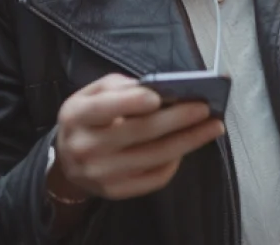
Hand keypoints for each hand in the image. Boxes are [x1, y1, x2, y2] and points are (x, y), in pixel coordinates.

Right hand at [49, 74, 224, 201]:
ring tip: (211, 128)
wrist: (68, 162)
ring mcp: (101, 174)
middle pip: (139, 133)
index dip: (131, 103)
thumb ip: (121, 88)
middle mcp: (86, 147)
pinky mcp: (116, 192)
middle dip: (177, 119)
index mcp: (76, 116)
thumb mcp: (92, 93)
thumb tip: (158, 90)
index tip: (159, 96)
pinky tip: (186, 148)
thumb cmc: (88, 119)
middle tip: (205, 109)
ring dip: (188, 141)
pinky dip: (175, 162)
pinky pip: (155, 178)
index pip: (104, 108)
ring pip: (154, 157)